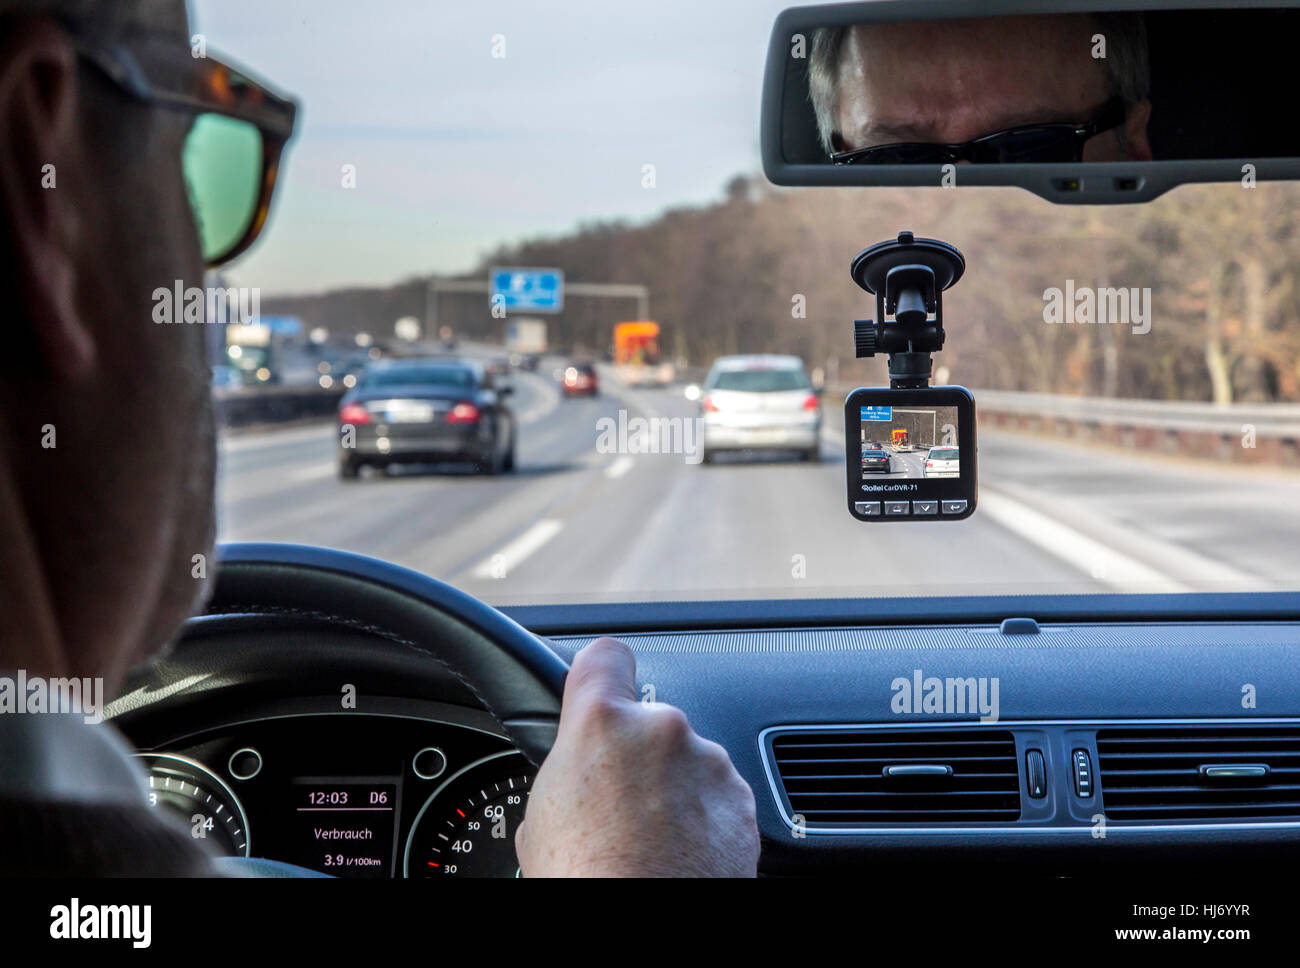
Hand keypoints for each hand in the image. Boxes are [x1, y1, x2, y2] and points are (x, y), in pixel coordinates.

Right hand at [515, 637, 758, 876]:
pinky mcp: (741, 805)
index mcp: (602, 723)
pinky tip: (677, 855)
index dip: (600, 671)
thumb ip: (568, 769)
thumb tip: (576, 777)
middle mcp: (663, 730)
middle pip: (647, 723)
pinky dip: (702, 819)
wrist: (644, 937)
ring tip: (647, 842)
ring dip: (672, 790)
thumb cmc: (584, 881)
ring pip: (686, 762)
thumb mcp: (542, 817)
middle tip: (614, 806)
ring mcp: (710, 766)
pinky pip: (716, 797)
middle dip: (635, 757)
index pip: (605, 655)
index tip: (600, 681)